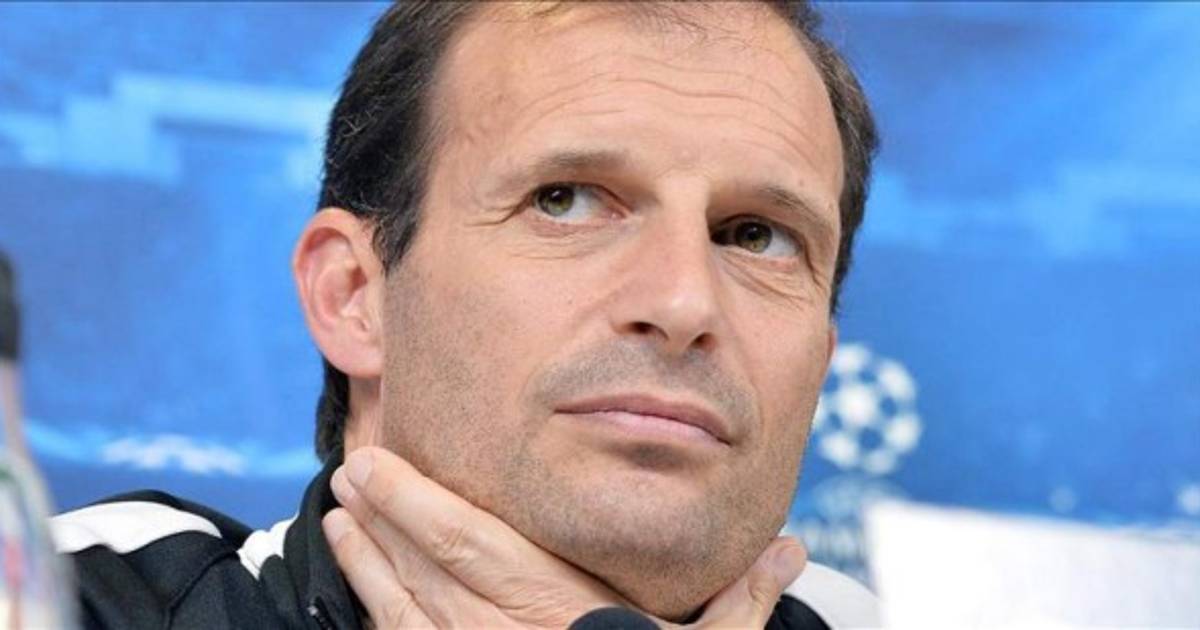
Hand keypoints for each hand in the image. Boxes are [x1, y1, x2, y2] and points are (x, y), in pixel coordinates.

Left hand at [323, 446, 806, 628]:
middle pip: (427, 567)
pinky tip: (362, 597)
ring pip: (403, 612)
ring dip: (367, 565)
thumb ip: (745, 601)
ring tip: (339, 520)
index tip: (378, 466)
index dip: (416, 503)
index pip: (473, 543)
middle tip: (350, 472)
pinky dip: (379, 620)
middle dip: (383, 518)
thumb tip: (792, 550)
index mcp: (557, 611)